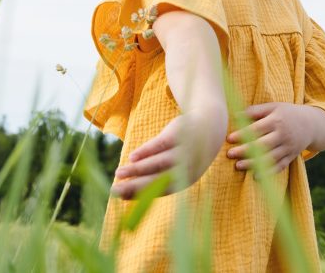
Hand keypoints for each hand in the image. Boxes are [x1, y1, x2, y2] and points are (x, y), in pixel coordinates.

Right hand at [111, 106, 225, 199]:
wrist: (209, 125)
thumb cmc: (187, 151)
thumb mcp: (177, 166)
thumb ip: (157, 177)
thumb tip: (129, 191)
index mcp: (186, 180)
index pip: (160, 191)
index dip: (141, 195)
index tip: (120, 198)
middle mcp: (186, 168)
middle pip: (157, 180)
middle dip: (135, 186)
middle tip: (114, 191)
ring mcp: (183, 151)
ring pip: (157, 163)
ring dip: (137, 170)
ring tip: (118, 174)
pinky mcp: (179, 135)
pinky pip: (160, 145)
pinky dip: (145, 152)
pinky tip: (132, 157)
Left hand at [226, 102, 324, 174]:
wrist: (311, 124)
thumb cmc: (286, 113)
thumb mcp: (273, 107)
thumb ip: (255, 110)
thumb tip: (235, 115)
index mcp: (277, 120)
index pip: (257, 129)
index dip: (243, 134)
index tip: (229, 139)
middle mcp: (283, 135)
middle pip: (262, 145)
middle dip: (245, 150)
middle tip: (229, 154)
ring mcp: (288, 147)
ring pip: (270, 158)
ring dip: (253, 163)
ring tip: (238, 166)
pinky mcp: (291, 157)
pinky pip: (280, 166)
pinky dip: (269, 172)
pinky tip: (255, 176)